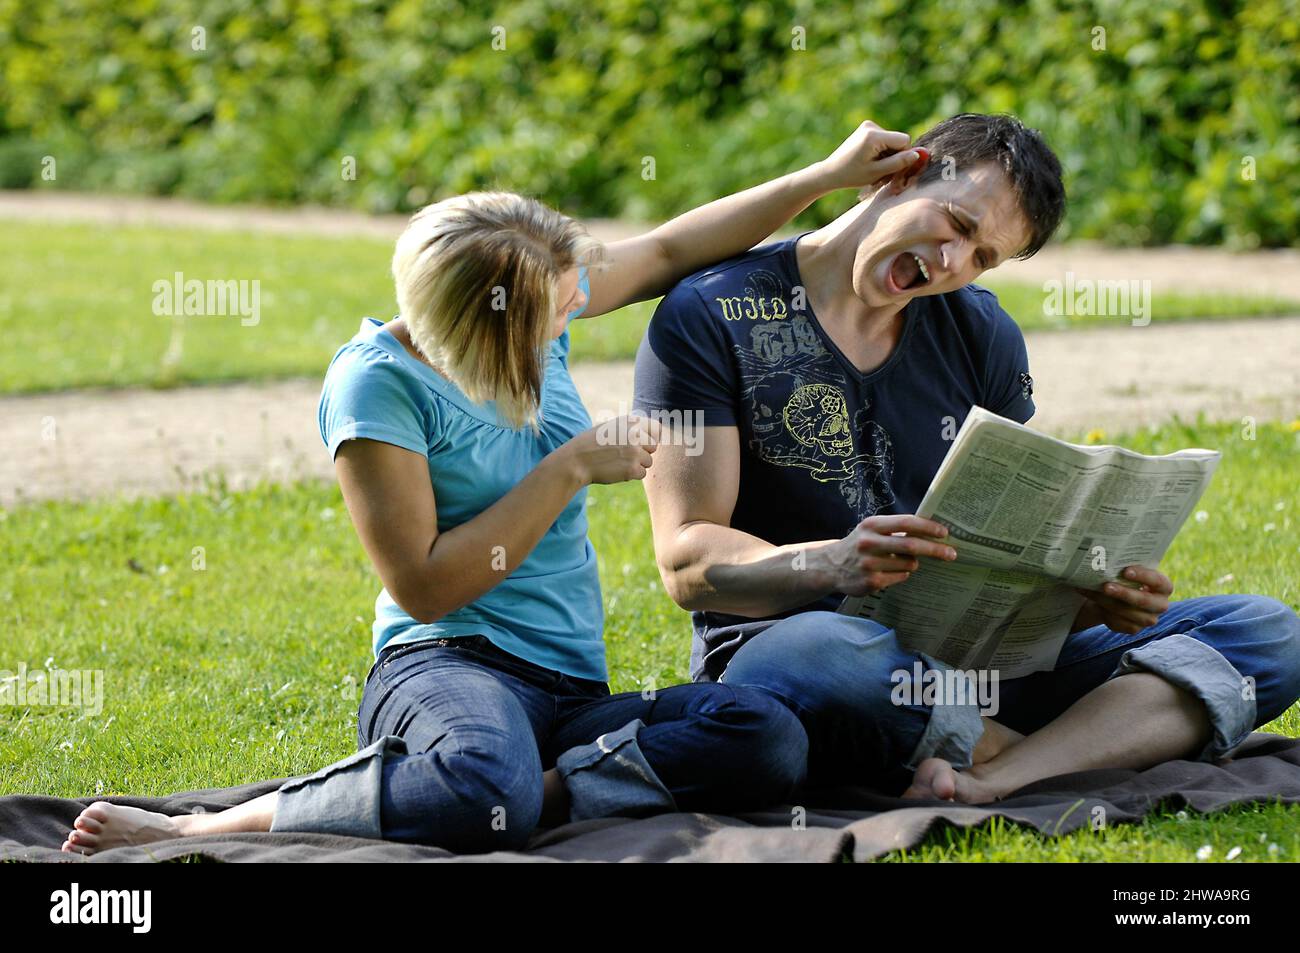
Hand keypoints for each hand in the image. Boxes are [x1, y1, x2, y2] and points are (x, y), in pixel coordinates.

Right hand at [554, 415, 659, 485]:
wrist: (576, 461)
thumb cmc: (591, 444)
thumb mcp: (611, 427)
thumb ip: (630, 429)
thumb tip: (653, 436)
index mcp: (630, 421)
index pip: (656, 428)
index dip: (652, 437)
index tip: (645, 444)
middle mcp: (635, 434)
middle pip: (653, 446)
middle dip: (643, 452)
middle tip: (626, 455)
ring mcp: (635, 452)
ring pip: (648, 462)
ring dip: (636, 465)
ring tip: (618, 462)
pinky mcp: (632, 468)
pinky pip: (642, 473)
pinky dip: (632, 475)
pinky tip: (617, 470)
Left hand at [812, 120, 928, 191]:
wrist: (830, 172)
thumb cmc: (852, 175)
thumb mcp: (877, 172)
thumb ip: (899, 163)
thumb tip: (920, 154)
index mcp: (873, 135)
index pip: (904, 140)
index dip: (903, 156)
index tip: (895, 170)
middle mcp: (871, 126)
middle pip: (898, 141)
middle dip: (895, 157)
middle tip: (883, 174)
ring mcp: (867, 126)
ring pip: (891, 142)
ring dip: (888, 156)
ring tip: (874, 169)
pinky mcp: (866, 129)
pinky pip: (883, 140)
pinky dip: (881, 152)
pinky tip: (870, 162)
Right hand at [815, 514, 957, 596]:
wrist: (831, 566)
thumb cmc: (860, 544)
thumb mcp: (872, 530)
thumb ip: (896, 528)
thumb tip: (931, 530)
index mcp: (872, 525)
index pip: (906, 522)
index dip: (928, 527)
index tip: (944, 532)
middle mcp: (869, 543)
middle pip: (911, 546)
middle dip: (935, 550)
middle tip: (951, 554)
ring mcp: (869, 564)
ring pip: (908, 565)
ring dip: (912, 564)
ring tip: (901, 562)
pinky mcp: (871, 582)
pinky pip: (900, 578)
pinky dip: (901, 574)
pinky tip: (888, 572)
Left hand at [1073, 565, 1173, 634]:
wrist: (1119, 596)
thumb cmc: (1126, 578)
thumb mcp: (1129, 571)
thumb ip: (1125, 567)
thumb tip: (1108, 561)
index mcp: (1164, 586)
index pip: (1157, 581)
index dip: (1143, 576)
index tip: (1126, 571)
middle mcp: (1160, 605)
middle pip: (1143, 601)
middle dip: (1123, 593)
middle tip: (1105, 586)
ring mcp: (1148, 619)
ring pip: (1125, 611)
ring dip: (1106, 601)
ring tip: (1090, 590)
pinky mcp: (1134, 629)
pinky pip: (1117, 622)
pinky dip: (1103, 611)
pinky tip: (1092, 600)